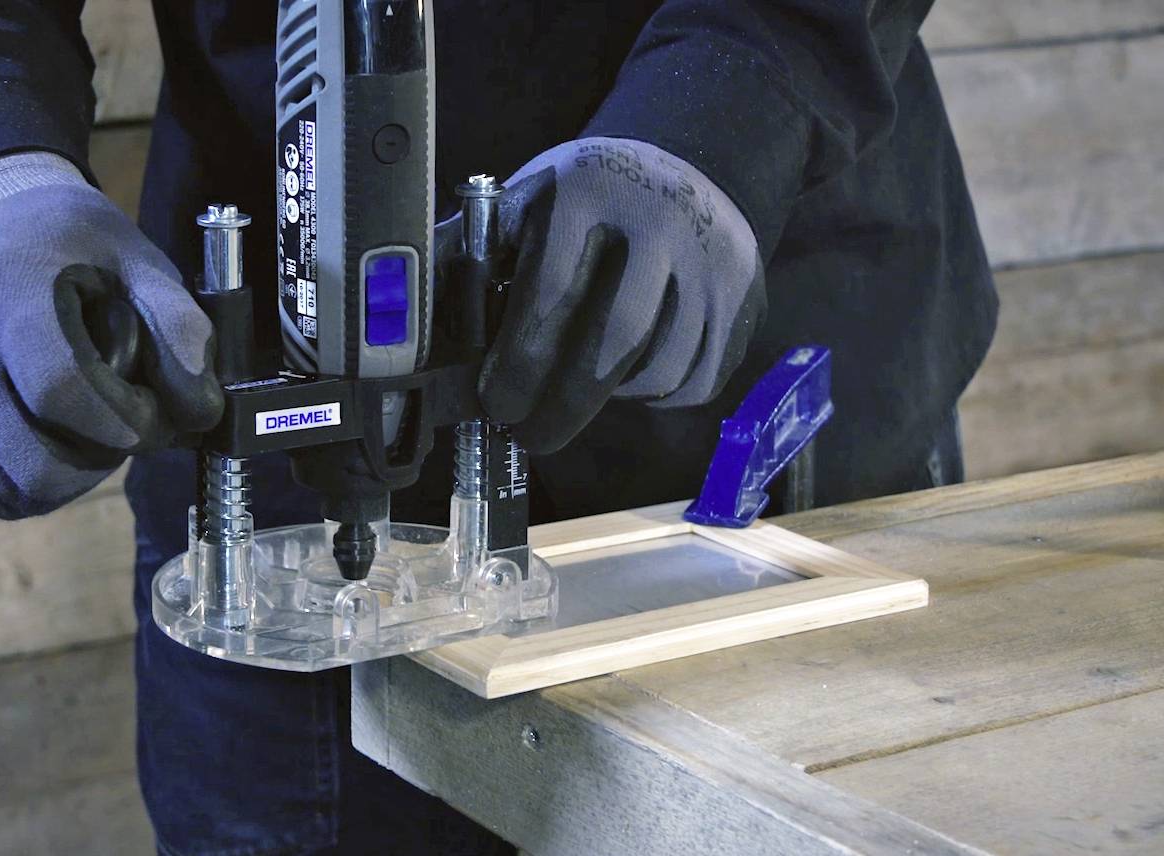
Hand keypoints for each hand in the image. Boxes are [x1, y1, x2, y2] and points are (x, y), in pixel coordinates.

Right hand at [0, 183, 221, 518]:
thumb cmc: (76, 248)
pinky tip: (62, 438)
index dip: (122, 420)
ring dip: (76, 475)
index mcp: (14, 304)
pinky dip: (41, 484)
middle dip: (105, 457)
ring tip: (95, 424)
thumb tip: (201, 409)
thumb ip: (180, 328)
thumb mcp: (140, 262)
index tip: (156, 414)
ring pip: (19, 489)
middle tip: (130, 420)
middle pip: (37, 463)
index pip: (58, 389)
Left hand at [442, 137, 765, 453]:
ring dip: (610, 401)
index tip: (496, 405)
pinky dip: (657, 395)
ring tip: (581, 392)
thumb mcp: (529, 203)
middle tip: (530, 436)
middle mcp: (661, 222)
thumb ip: (475, 256)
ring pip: (657, 370)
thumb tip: (418, 327)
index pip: (551, 296)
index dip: (519, 365)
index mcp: (589, 193)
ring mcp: (713, 262)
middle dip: (562, 408)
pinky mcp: (744, 298)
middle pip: (610, 345)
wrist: (689, 168)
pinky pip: (697, 379)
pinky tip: (631, 377)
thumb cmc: (589, 201)